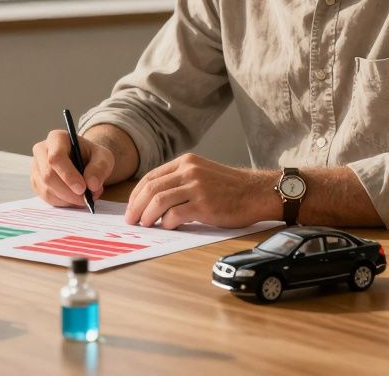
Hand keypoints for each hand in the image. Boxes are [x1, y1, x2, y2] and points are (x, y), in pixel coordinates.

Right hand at [31, 129, 114, 207]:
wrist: (85, 162)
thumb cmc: (92, 157)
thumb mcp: (104, 157)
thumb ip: (100, 168)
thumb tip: (92, 184)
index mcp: (57, 138)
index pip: (56, 157)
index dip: (68, 175)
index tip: (83, 188)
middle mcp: (41, 150)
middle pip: (48, 175)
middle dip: (68, 192)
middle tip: (86, 199)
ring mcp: (36, 167)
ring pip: (46, 189)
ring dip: (67, 199)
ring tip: (85, 197)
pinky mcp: (36, 182)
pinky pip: (46, 197)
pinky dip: (62, 202)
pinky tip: (74, 199)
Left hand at [125, 154, 278, 228]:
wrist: (257, 192)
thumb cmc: (229, 187)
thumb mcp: (202, 173)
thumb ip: (180, 180)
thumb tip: (152, 199)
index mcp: (186, 162)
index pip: (150, 177)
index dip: (136, 194)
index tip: (131, 207)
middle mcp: (189, 171)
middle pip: (151, 189)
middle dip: (136, 206)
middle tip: (131, 220)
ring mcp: (197, 187)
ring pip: (159, 201)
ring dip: (147, 216)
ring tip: (145, 225)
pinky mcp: (204, 205)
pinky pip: (175, 214)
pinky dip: (166, 222)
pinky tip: (167, 226)